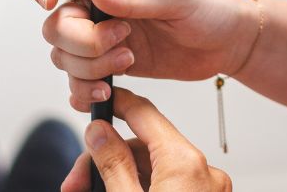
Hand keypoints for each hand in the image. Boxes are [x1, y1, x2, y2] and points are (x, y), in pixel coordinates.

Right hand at [30, 0, 258, 108]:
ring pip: (64, 59)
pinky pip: (77, 84)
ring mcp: (104, 40)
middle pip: (56, 28)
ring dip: (88, 70)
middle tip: (124, 44)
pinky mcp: (112, 68)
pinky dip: (84, 92)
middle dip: (83, 44)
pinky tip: (109, 91)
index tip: (50, 1)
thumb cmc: (210, 7)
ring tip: (128, 64)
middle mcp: (102, 8)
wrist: (230, 41)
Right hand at [61, 88, 230, 191]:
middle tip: (78, 181)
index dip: (117, 105)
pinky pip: (170, 184)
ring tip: (89, 190)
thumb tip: (98, 132)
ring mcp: (209, 189)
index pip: (145, 114)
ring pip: (156, 168)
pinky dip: (142, 188)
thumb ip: (112, 165)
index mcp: (187, 163)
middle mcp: (205, 172)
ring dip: (121, 177)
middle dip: (109, 159)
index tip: (99, 103)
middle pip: (145, 147)